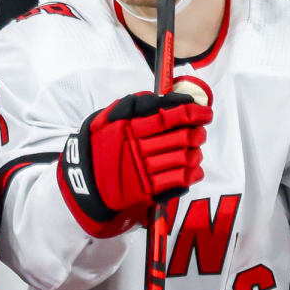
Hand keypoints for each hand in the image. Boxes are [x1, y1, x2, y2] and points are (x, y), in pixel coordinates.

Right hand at [58, 90, 212, 235]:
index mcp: (129, 127)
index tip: (205, 112)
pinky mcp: (148, 191)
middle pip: (182, 137)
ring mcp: (144, 171)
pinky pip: (179, 180)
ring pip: (184, 158)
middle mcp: (138, 148)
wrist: (83, 182)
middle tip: (200, 131)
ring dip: (196, 153)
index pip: (170, 116)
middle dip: (197, 133)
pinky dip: (192, 173)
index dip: (193, 113)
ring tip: (195, 150)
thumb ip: (134, 105)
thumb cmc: (98, 146)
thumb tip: (167, 98)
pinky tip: (193, 169)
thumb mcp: (107, 119)